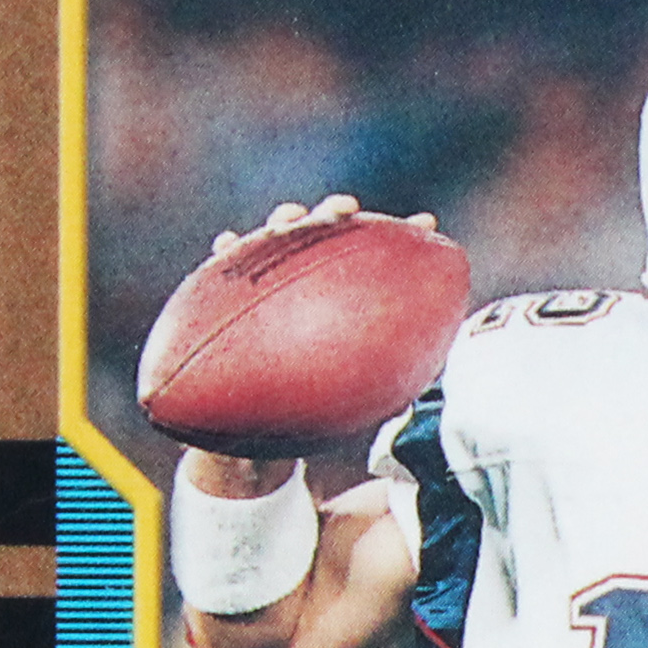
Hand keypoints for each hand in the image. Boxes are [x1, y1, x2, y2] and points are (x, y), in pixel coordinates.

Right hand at [185, 195, 438, 498]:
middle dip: (336, 212)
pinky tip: (227, 243)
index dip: (402, 236)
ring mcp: (268, 284)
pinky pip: (221, 271)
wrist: (259, 437)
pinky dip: (225, 253)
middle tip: (348, 209)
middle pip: (325, 234)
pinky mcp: (226, 298)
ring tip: (290, 217)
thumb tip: (408, 402)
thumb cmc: (311, 411)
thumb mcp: (350, 406)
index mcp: (344, 296)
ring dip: (283, 221)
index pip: (377, 256)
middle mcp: (308, 282)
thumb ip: (376, 394)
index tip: (427, 223)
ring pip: (274, 241)